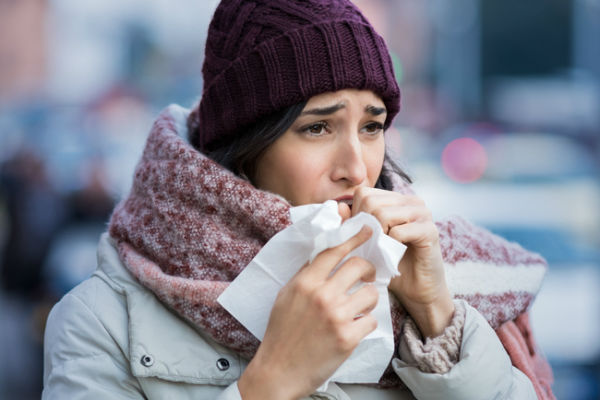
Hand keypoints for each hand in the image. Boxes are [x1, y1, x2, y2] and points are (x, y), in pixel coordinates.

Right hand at [238, 226, 378, 399]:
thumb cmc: (281, 332)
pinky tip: (354, 328)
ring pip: (371, 294)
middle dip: (368, 270)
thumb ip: (306, 274)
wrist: (278, 370)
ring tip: (359, 308)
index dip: (353, 237)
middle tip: (367, 277)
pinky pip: (371, 320)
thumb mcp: (286, 296)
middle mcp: (321, 295)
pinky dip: (365, 324)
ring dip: (369, 300)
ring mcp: (336, 316)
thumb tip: (326, 254)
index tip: (367, 230)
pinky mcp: (347, 338)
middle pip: (359, 266)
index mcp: (305, 282)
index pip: (334, 251)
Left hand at [349, 187, 453, 337]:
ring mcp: (423, 213)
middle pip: (371, 202)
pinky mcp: (430, 230)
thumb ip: (352, 224)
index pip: (364, 193)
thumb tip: (339, 207)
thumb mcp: (366, 242)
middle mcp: (411, 201)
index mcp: (396, 199)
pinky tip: (395, 254)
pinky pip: (398, 232)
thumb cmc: (390, 264)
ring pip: (382, 214)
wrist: (417, 289)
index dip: (357, 215)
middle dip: (365, 227)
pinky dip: (390, 246)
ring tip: (383, 249)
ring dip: (377, 237)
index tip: (363, 235)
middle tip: (373, 245)